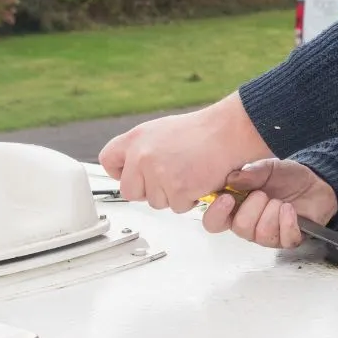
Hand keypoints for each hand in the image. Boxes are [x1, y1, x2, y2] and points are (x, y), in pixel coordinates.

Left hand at [98, 93, 271, 213]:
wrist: (229, 132)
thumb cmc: (204, 131)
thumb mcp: (164, 130)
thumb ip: (144, 149)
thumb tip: (135, 168)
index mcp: (137, 138)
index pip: (109, 160)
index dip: (119, 172)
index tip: (133, 175)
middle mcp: (142, 155)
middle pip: (130, 191)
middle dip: (149, 191)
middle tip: (170, 179)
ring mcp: (158, 173)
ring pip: (156, 202)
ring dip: (173, 195)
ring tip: (190, 174)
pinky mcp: (177, 189)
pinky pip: (178, 207)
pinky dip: (191, 199)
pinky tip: (199, 180)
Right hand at [201, 159, 337, 248]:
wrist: (315, 182)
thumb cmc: (286, 177)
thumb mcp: (269, 167)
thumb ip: (252, 172)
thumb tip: (232, 179)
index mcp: (237, 208)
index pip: (214, 222)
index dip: (216, 214)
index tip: (228, 197)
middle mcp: (249, 225)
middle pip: (239, 228)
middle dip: (253, 208)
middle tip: (264, 194)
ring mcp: (268, 235)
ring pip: (261, 234)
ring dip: (272, 213)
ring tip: (281, 201)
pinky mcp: (288, 240)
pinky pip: (283, 239)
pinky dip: (288, 222)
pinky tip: (290, 210)